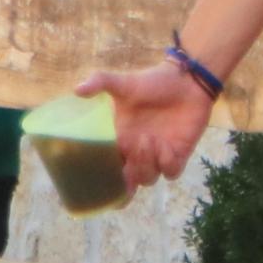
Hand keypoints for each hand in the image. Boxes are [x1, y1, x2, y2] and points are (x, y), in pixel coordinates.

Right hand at [76, 59, 215, 190]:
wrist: (186, 80)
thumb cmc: (153, 82)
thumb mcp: (124, 82)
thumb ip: (100, 83)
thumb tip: (77, 90)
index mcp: (121, 140)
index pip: (109, 170)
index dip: (106, 179)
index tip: (101, 177)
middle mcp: (138, 152)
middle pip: (129, 181)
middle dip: (128, 175)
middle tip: (132, 149)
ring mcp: (158, 155)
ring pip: (148, 179)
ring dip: (145, 165)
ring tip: (148, 140)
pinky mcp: (178, 154)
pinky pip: (171, 172)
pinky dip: (167, 164)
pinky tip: (165, 145)